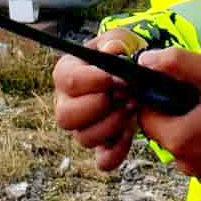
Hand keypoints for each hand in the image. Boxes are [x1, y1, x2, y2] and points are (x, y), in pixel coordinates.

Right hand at [54, 30, 139, 177]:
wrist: (135, 74)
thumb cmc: (122, 55)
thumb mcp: (121, 39)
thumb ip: (117, 41)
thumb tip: (114, 50)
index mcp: (66, 74)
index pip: (68, 81)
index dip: (94, 81)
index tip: (116, 78)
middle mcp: (66, 104)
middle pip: (65, 117)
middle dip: (99, 106)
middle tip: (124, 95)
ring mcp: (82, 128)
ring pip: (84, 139)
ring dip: (112, 125)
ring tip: (131, 107)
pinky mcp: (101, 146)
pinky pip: (103, 161)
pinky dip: (118, 151)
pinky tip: (130, 131)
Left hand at [130, 49, 200, 186]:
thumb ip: (175, 63)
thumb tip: (145, 61)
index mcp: (179, 139)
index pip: (145, 117)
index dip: (155, 98)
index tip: (177, 87)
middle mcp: (186, 164)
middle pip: (164, 132)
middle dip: (176, 113)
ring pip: (184, 146)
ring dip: (193, 129)